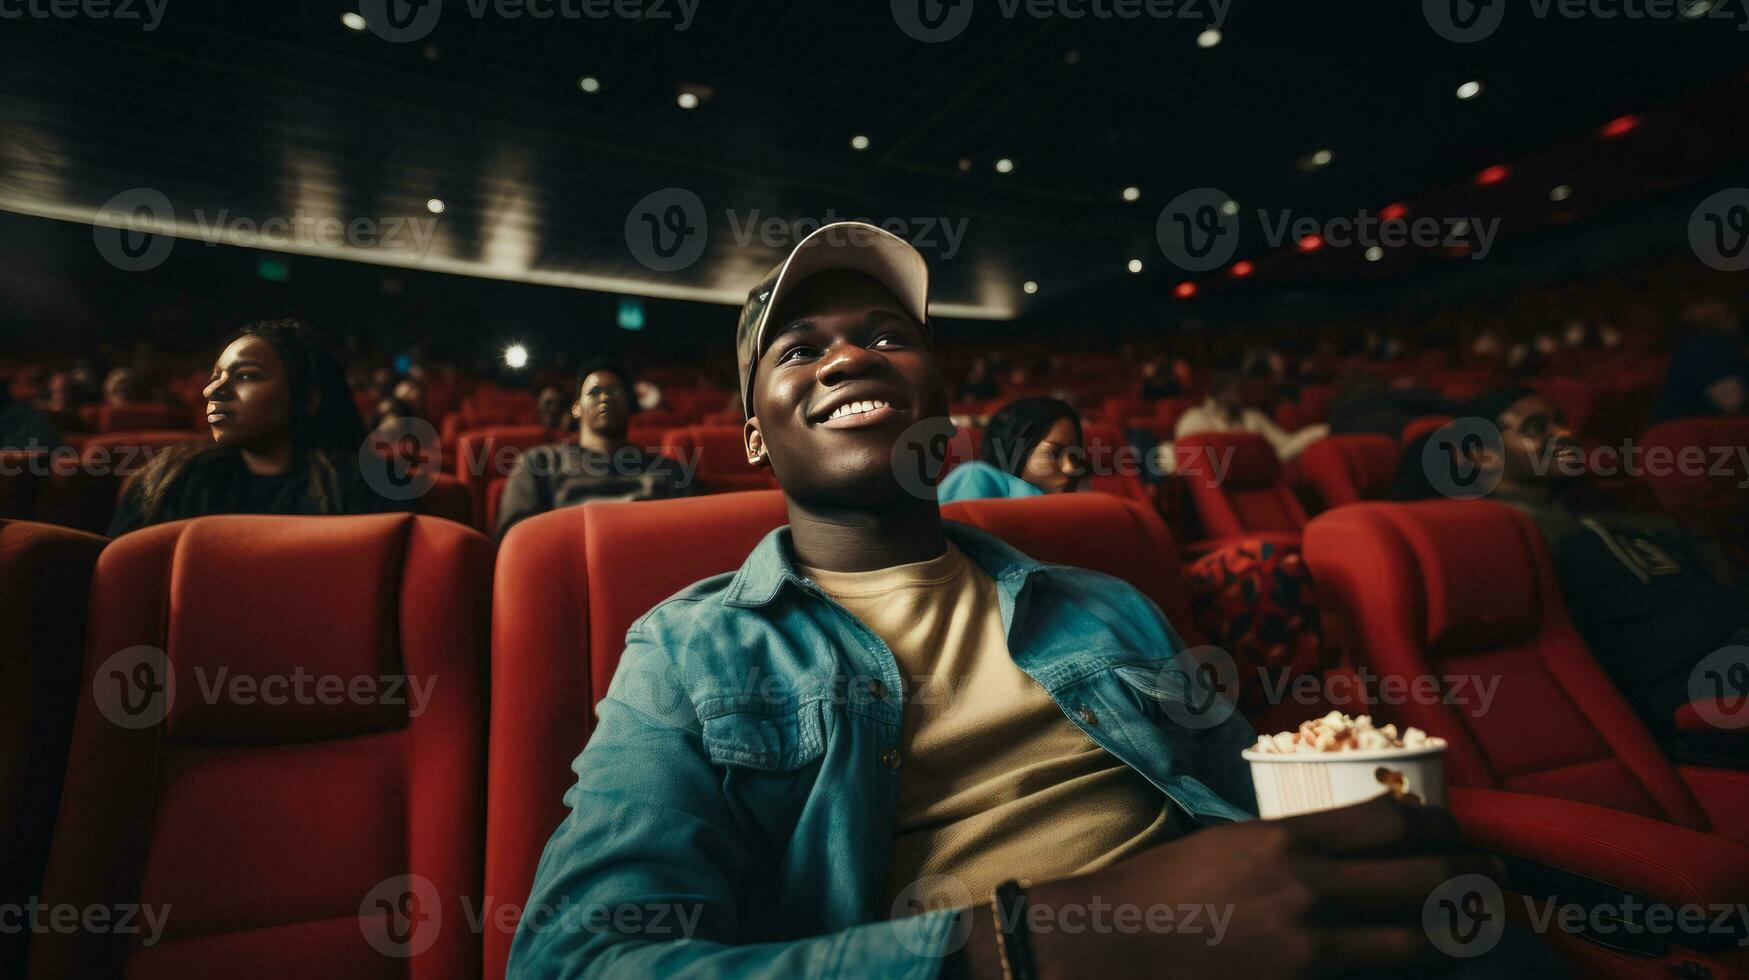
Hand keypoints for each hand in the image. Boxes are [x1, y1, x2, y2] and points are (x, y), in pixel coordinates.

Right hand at [962, 796, 1503, 978]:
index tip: (1450, 831)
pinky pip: (1373, 979)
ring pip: (1415, 942)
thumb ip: (1288, 848)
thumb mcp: (1224, 846)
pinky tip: (1419, 969)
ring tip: (1476, 929)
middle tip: (1493, 879)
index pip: (1389, 821)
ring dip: (1454, 935)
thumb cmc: (1156, 893)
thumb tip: (1345, 851)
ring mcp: (1305, 950)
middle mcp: (1304, 889)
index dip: (1434, 826)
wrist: (1105, 947)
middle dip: (1470, 879)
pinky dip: (1401, 972)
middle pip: (1421, 879)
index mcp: (1282, 840)